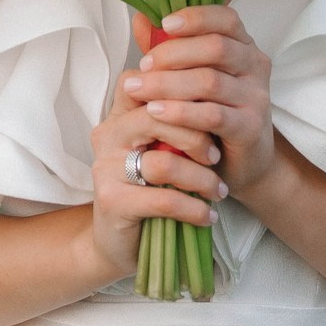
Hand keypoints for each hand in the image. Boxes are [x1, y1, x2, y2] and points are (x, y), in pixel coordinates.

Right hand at [84, 68, 223, 281]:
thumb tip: (218, 98)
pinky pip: (164, 200)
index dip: (179, 89)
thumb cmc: (150, 191)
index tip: (212, 109)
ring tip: (218, 192)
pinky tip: (208, 216)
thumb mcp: (163, 151)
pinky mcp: (112, 202)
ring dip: (201, 179)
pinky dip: (194, 209)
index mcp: (119, 117)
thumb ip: (177, 126)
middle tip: (216, 156)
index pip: (143, 83)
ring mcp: (106, 169)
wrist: (120, 243)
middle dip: (196, 135)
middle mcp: (108, 137)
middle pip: (156, 115)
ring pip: (164, 162)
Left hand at [122, 6, 279, 194]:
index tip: (165, 24)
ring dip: (168, 83)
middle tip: (142, 66)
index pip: (227, 19)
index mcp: (244, 46)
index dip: (196, 17)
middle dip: (172, 54)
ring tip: (138, 89)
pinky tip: (155, 111)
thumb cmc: (212, 112)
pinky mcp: (250, 128)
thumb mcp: (192, 77)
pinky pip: (212, 115)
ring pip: (210, 81)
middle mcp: (256, 67)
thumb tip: (141, 19)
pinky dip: (180, 112)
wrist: (242, 162)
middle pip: (216, 47)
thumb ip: (170, 49)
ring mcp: (256, 97)